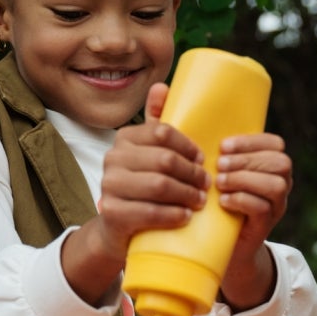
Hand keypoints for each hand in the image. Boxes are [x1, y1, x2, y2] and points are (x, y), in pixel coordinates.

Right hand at [60, 83, 208, 303]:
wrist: (118, 229)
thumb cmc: (143, 188)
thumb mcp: (151, 155)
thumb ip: (158, 124)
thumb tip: (163, 86)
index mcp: (125, 138)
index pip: (163, 133)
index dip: (188, 147)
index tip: (202, 160)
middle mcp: (112, 158)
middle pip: (164, 160)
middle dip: (192, 174)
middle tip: (207, 185)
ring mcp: (109, 185)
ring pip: (159, 185)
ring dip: (186, 194)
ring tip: (200, 201)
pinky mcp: (111, 212)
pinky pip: (149, 211)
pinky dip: (172, 215)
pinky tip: (185, 217)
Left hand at [214, 130, 292, 309]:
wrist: (217, 246)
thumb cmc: (208, 199)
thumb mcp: (209, 169)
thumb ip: (196, 140)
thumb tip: (161, 96)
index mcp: (268, 165)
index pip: (275, 143)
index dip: (251, 142)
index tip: (223, 146)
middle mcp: (279, 184)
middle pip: (281, 162)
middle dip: (247, 161)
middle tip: (219, 166)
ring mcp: (275, 207)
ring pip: (276, 184)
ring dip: (245, 180)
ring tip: (220, 183)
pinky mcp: (265, 226)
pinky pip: (263, 208)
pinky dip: (241, 200)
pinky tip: (222, 201)